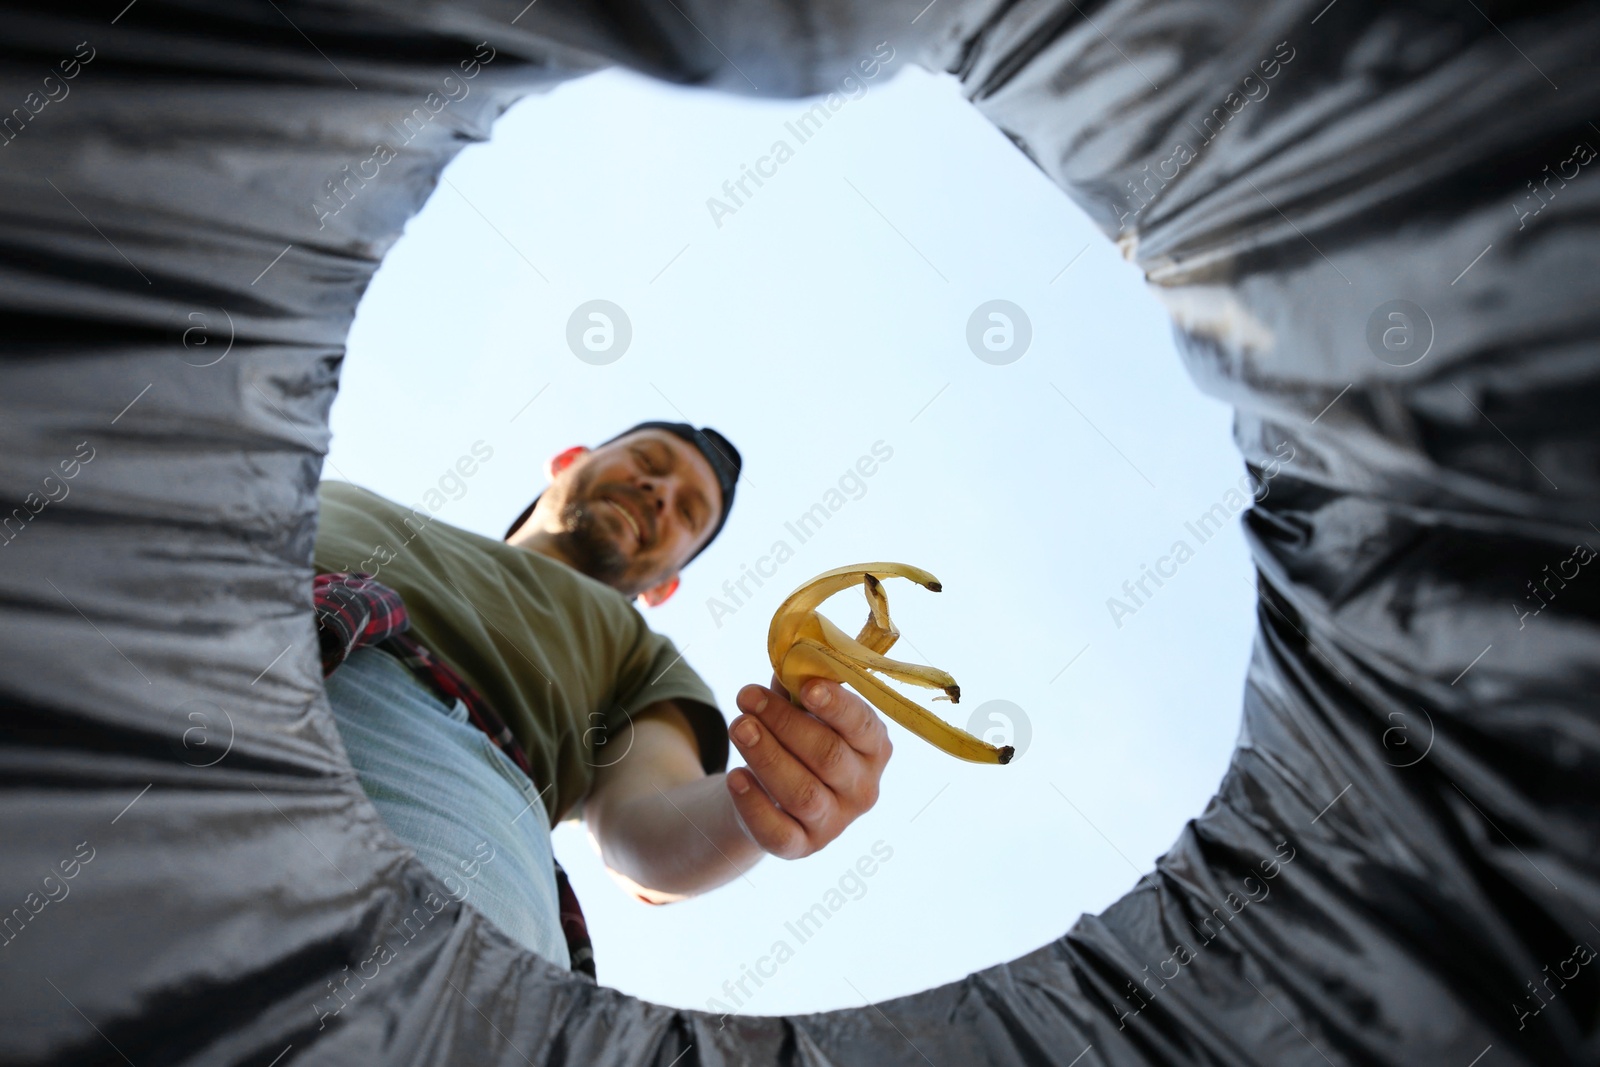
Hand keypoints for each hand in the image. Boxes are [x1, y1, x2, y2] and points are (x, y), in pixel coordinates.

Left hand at [724, 674, 891, 858]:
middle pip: (827, 756)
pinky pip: (777, 831)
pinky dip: (754, 804)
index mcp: (873, 747)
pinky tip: (734, 777)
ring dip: (767, 756)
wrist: (771, 794)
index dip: (836, 705)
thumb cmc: (794, 737)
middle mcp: (863, 789)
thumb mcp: (800, 707)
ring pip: (802, 792)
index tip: (806, 686)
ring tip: (738, 726)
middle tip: (747, 696)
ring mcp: (835, 823)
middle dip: (784, 723)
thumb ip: (797, 683)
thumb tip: (790, 653)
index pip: (861, 725)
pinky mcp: (801, 847)